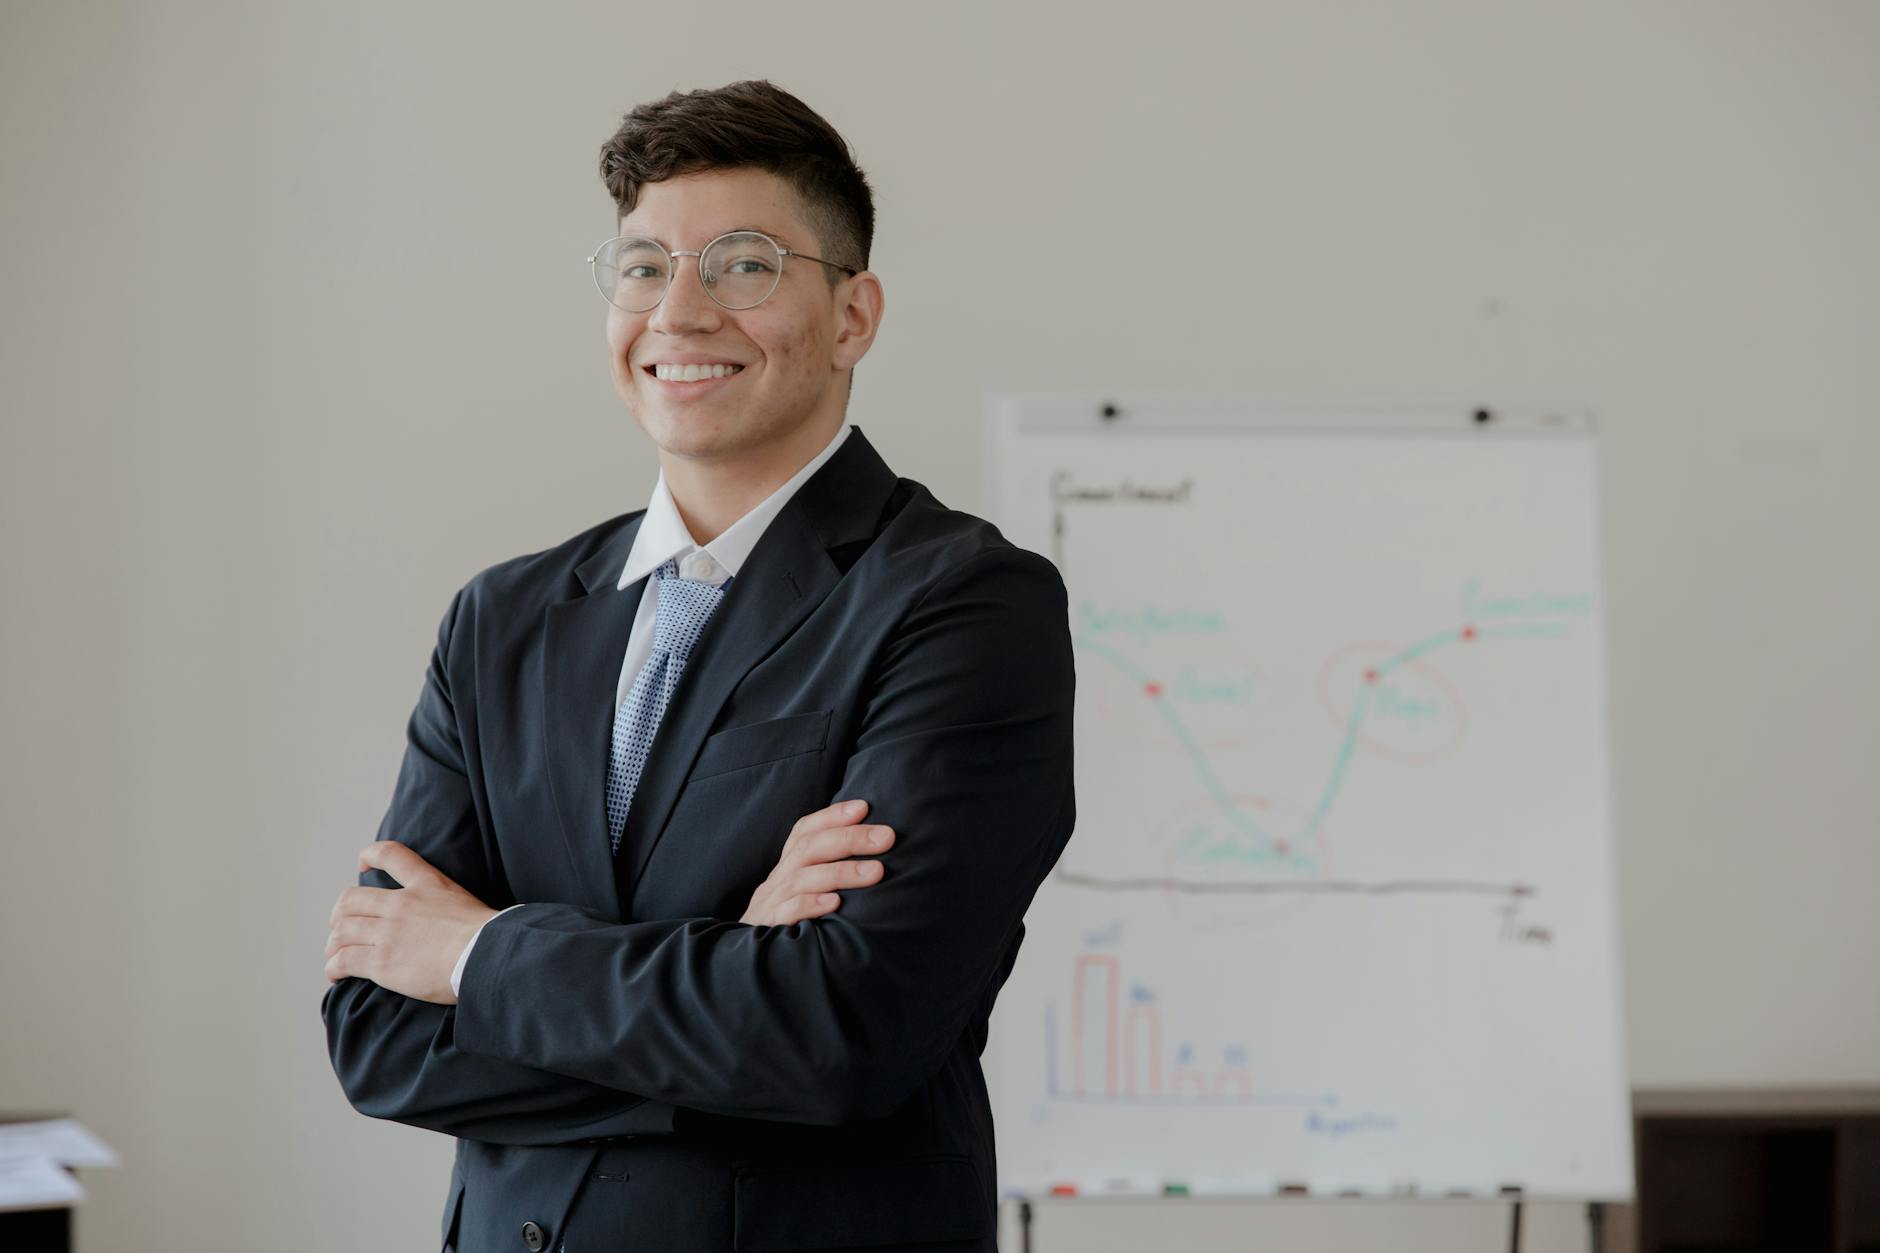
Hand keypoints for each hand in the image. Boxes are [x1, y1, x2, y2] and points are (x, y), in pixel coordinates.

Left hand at [325, 841, 500, 1004]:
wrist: (488, 955)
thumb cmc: (488, 936)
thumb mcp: (467, 903)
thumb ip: (446, 905)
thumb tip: (446, 923)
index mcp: (426, 884)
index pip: (391, 855)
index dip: (370, 855)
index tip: (361, 864)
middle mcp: (401, 904)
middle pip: (350, 900)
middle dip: (339, 915)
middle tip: (340, 928)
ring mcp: (389, 932)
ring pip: (341, 931)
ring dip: (333, 944)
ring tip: (334, 955)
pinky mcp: (382, 962)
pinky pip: (344, 960)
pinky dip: (333, 967)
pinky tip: (335, 975)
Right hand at [740, 798, 894, 925]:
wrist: (747, 967)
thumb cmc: (790, 925)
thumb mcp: (805, 894)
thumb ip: (829, 874)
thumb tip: (876, 851)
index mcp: (787, 868)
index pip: (804, 831)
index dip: (832, 816)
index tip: (864, 807)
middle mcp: (777, 881)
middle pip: (808, 849)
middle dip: (849, 839)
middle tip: (886, 837)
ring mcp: (770, 905)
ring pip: (800, 878)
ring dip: (840, 872)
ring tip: (876, 872)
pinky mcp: (767, 931)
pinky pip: (785, 914)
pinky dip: (809, 905)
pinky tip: (835, 903)